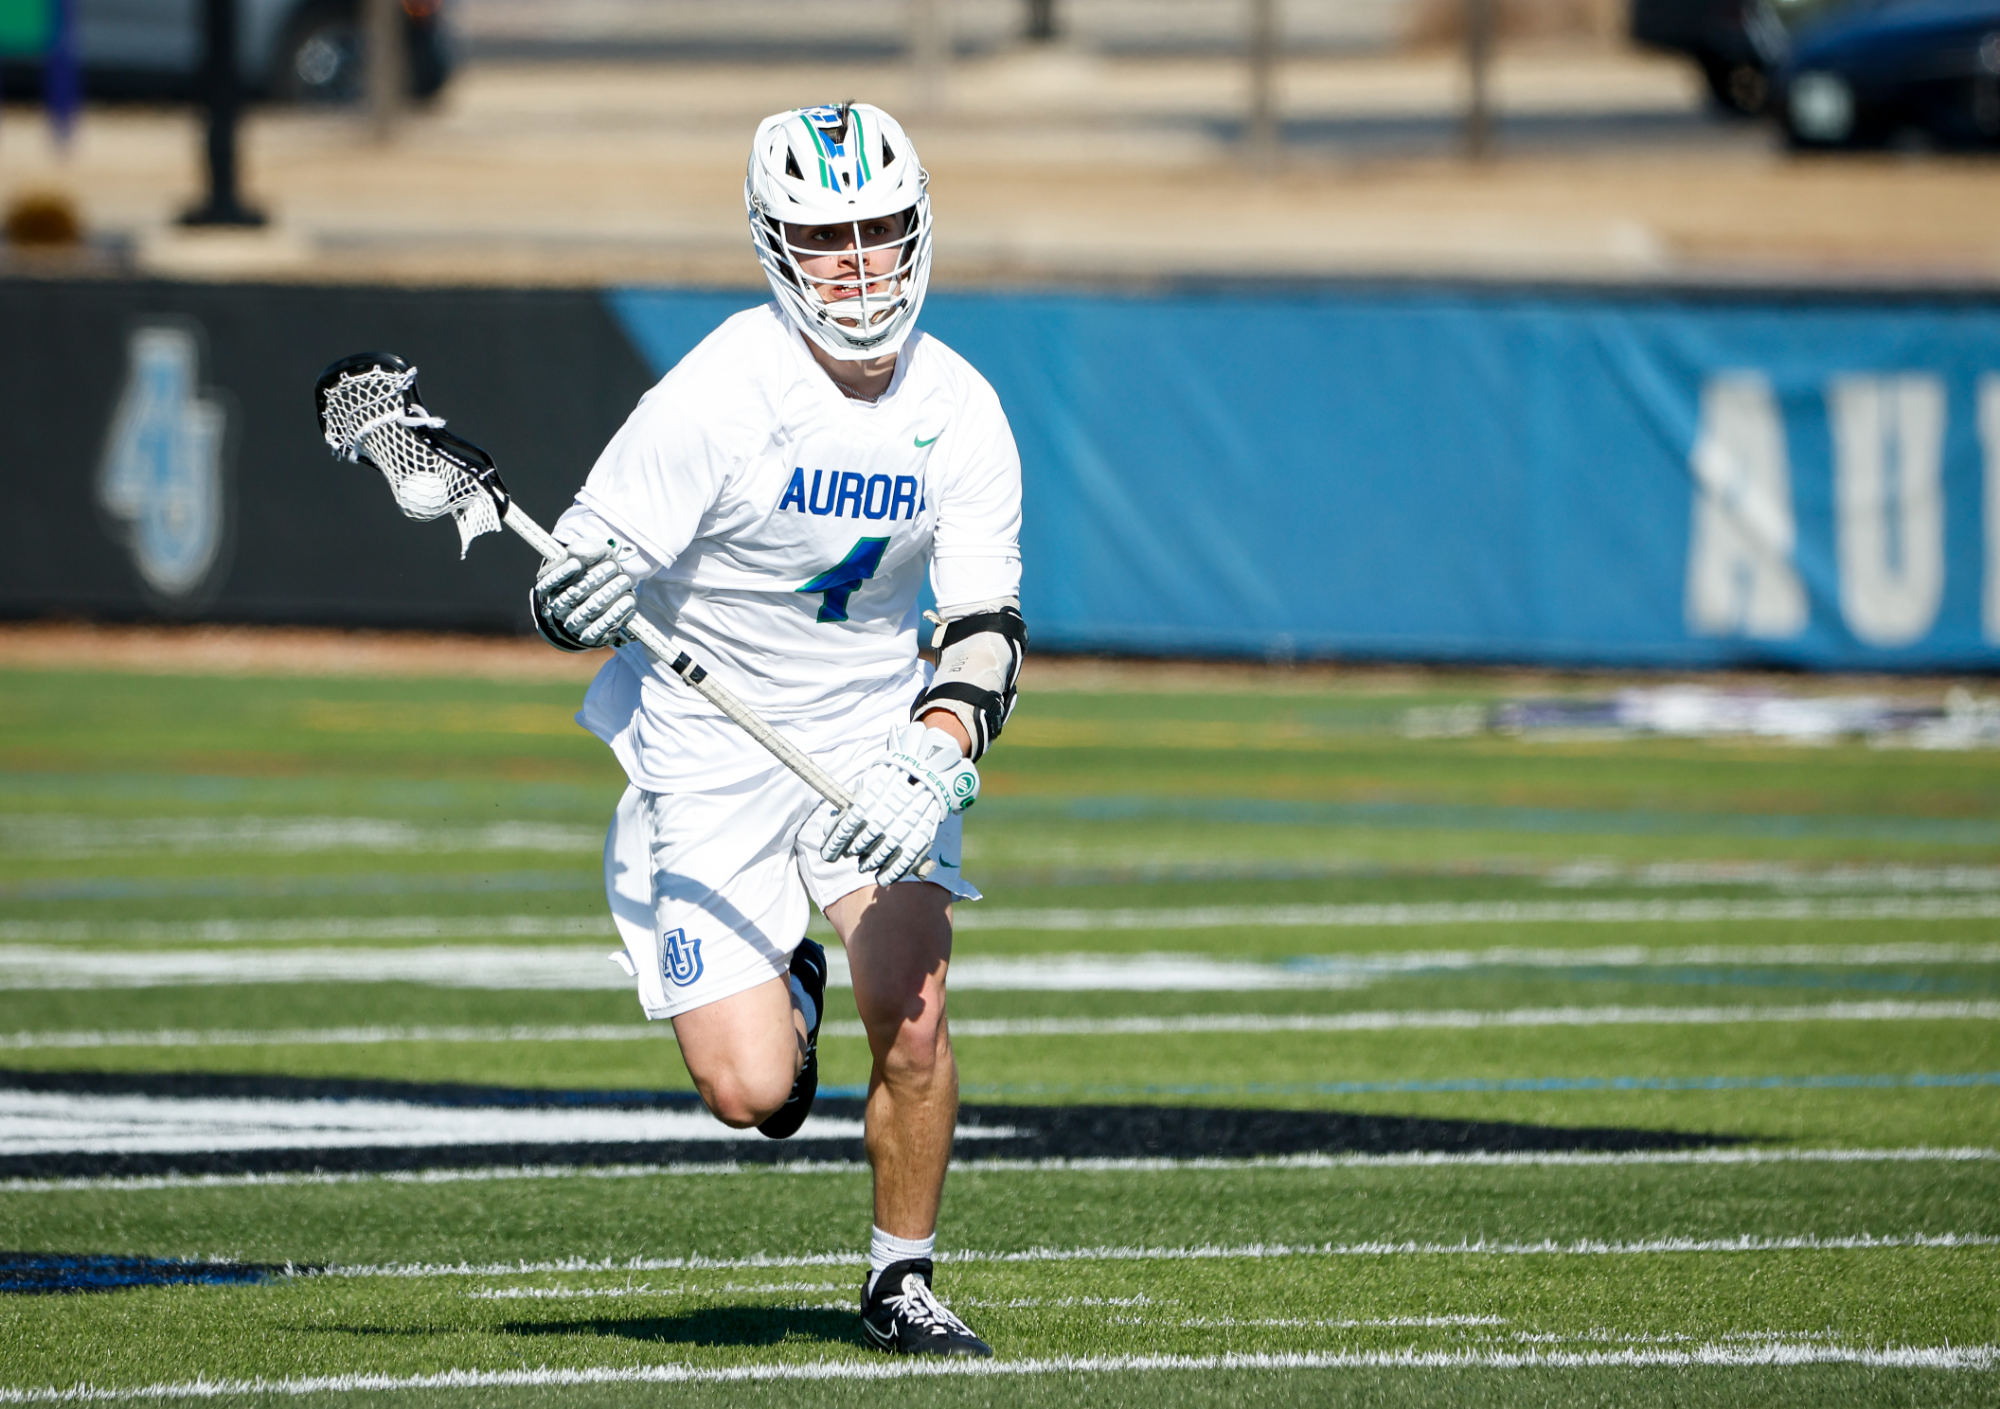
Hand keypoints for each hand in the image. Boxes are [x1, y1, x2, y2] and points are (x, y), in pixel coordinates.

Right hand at [531, 542, 636, 650]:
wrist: (590, 608)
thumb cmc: (587, 576)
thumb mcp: (582, 560)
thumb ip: (584, 551)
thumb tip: (595, 550)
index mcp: (549, 590)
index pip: (549, 583)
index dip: (562, 573)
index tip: (577, 562)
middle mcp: (558, 609)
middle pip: (573, 594)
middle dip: (595, 578)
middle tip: (613, 565)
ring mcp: (573, 624)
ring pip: (590, 608)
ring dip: (610, 592)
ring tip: (625, 579)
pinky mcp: (589, 636)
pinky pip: (602, 626)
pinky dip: (617, 612)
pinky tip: (629, 599)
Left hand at [821, 723, 978, 883]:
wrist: (926, 774)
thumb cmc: (890, 780)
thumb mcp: (865, 786)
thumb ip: (848, 808)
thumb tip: (831, 829)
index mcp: (864, 806)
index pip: (842, 833)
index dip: (832, 847)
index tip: (828, 855)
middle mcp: (879, 822)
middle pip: (858, 848)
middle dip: (852, 852)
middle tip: (853, 853)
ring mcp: (899, 833)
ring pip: (877, 859)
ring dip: (868, 864)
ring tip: (866, 864)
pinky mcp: (917, 842)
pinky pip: (900, 866)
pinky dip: (890, 875)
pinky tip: (883, 879)